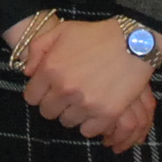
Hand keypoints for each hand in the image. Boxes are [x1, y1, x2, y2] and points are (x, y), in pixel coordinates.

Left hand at [19, 19, 155, 141]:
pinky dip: (89, 124)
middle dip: (54, 104)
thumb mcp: (61, 31)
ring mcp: (85, 103)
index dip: (39, 94)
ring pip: (67, 122)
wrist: (133, 42)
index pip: (31, 98)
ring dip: (72, 113)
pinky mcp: (106, 113)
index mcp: (51, 70)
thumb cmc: (96, 35)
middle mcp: (65, 89)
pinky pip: (88, 131)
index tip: (49, 90)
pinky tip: (94, 111)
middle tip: (67, 95)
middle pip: (48, 112)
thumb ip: (37, 49)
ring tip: (82, 101)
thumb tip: (28, 72)